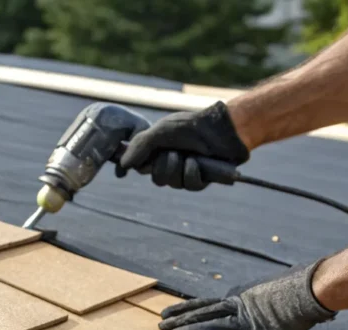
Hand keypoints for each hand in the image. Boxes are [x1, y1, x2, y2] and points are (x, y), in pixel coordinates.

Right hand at [116, 102, 248, 190]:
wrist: (223, 128)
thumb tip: (123, 164)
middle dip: (163, 166)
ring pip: (171, 183)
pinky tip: (196, 163)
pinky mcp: (201, 179)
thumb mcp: (161, 131)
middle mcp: (170, 161)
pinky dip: (191, 173)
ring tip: (188, 156)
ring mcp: (185, 171)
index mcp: (159, 149)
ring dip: (178, 169)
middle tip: (173, 153)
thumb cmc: (192, 125)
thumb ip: (140, 146)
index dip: (140, 165)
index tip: (138, 163)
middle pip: (156, 178)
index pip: (141, 165)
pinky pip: (190, 185)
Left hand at [159, 262, 334, 329]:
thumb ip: (258, 300)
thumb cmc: (297, 287)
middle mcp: (242, 307)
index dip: (186, 309)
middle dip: (181, 321)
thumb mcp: (270, 292)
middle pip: (206, 314)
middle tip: (160, 326)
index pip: (207, 305)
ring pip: (217, 327)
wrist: (314, 287)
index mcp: (242, 299)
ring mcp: (252, 321)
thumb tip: (257, 304)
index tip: (167, 312)